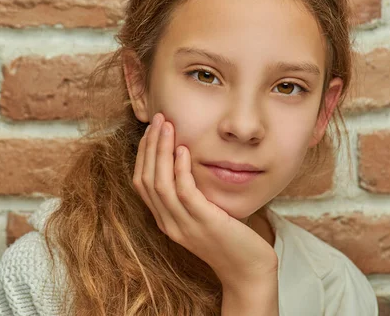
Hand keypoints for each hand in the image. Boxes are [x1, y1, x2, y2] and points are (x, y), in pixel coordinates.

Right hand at [132, 113, 278, 285]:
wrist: (248, 271)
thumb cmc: (229, 238)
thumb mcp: (203, 214)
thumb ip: (191, 194)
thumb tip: (186, 161)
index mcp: (165, 220)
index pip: (141, 183)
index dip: (143, 154)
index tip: (151, 130)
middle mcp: (168, 223)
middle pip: (146, 179)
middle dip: (149, 146)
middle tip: (158, 119)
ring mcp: (184, 225)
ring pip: (160, 183)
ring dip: (161, 151)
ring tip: (168, 126)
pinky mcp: (203, 223)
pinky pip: (184, 192)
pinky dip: (180, 169)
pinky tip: (185, 149)